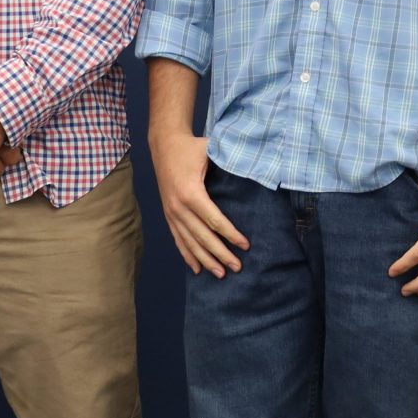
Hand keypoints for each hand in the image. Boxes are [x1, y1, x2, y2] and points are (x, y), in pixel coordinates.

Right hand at [151, 127, 246, 275]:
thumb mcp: (211, 150)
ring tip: (220, 274)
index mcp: (191, 193)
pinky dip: (187, 255)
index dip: (230, 234)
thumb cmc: (191, 147)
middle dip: (220, 254)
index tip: (245, 245)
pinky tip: (197, 268)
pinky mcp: (168, 214)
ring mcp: (171, 213)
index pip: (214, 220)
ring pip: (189, 242)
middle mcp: (178, 207)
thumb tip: (254, 167)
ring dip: (205, 259)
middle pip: (202, 237)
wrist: (164, 144)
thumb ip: (229, 161)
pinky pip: (178, 239)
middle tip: (237, 267)